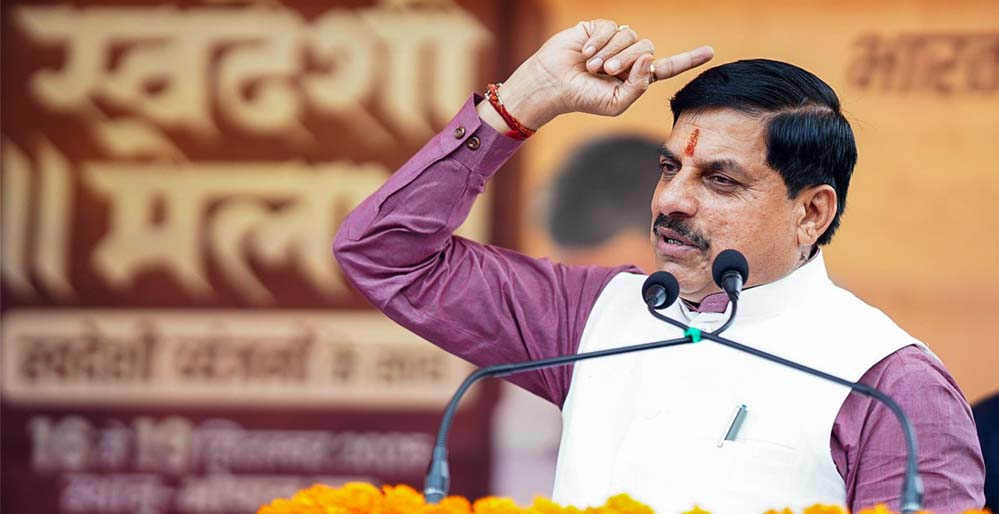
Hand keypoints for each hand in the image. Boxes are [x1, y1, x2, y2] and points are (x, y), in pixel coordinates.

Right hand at [482, 20, 713, 130]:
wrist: (553, 84)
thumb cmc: (583, 98)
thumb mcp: (616, 103)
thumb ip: (638, 85)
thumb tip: (649, 58)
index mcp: (636, 77)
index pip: (667, 67)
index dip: (688, 60)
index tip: (710, 52)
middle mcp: (629, 57)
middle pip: (647, 50)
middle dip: (627, 61)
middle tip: (604, 72)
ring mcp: (615, 41)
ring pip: (630, 37)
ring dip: (610, 53)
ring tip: (592, 66)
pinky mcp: (599, 29)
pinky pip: (611, 28)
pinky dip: (599, 42)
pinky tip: (585, 52)